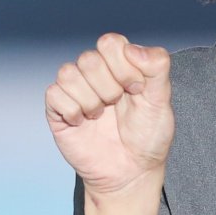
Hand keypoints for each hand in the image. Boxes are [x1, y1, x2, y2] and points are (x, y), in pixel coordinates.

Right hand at [45, 34, 173, 196]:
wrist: (131, 171)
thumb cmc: (148, 135)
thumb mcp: (161, 101)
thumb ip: (157, 69)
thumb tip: (133, 48)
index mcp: (119, 65)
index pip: (110, 43)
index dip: (124, 65)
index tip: (138, 89)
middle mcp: (95, 73)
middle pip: (89, 58)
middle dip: (109, 87)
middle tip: (118, 104)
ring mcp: (74, 90)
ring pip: (68, 73)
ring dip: (91, 100)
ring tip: (101, 116)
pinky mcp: (57, 109)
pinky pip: (54, 94)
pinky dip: (73, 111)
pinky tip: (84, 123)